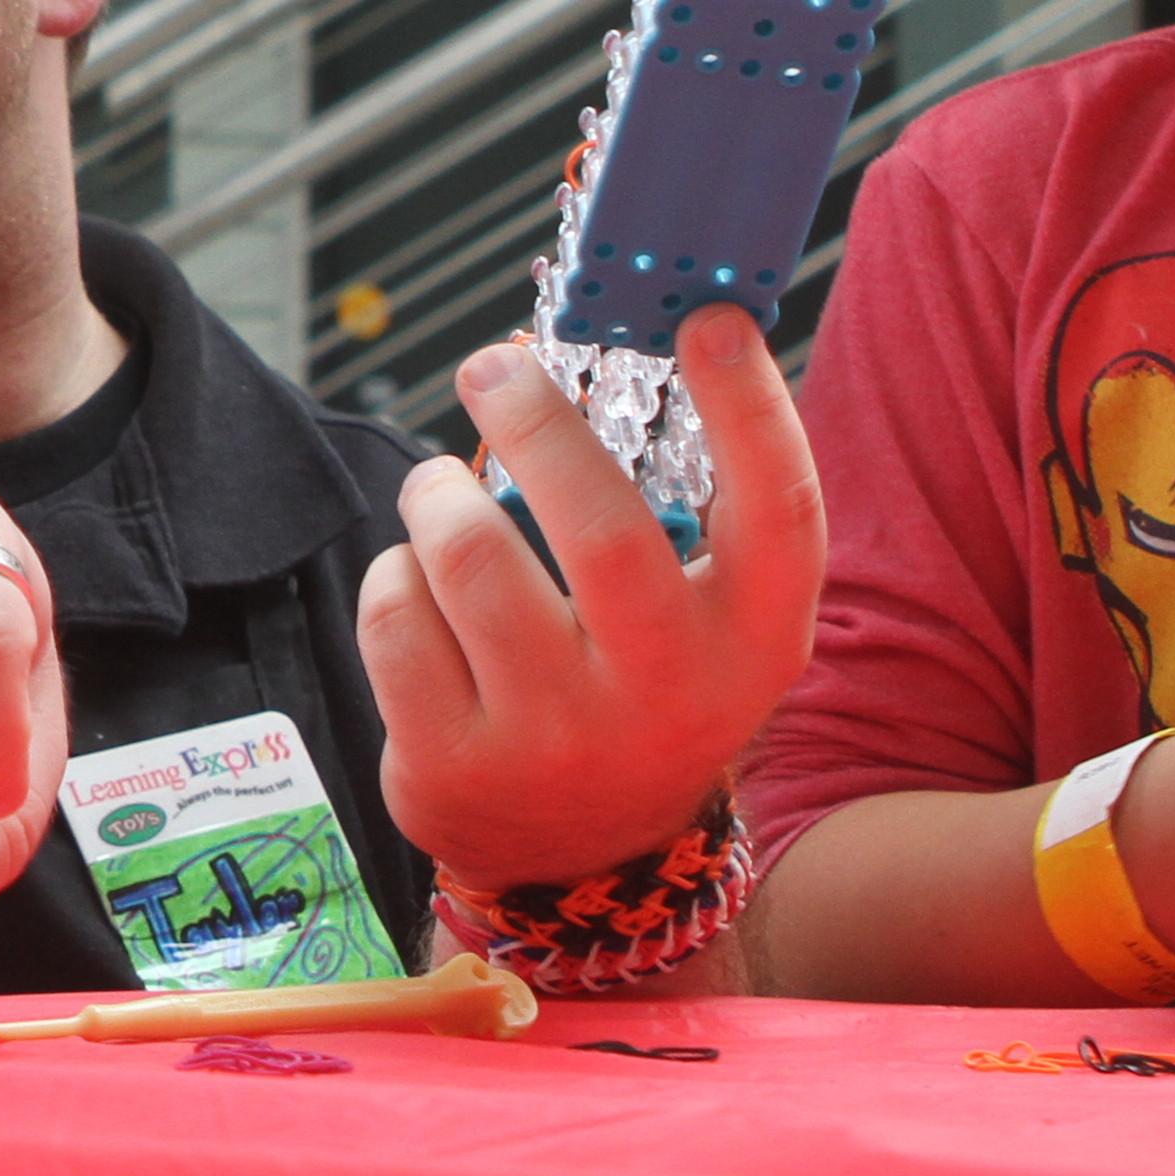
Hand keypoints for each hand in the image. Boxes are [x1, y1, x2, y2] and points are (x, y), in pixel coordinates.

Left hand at [359, 304, 820, 885]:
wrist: (582, 856)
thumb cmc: (642, 682)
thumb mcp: (706, 615)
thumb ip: (692, 505)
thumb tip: (639, 338)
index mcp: (754, 641)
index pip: (779, 511)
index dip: (752, 407)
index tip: (706, 318)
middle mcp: (669, 696)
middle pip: (601, 526)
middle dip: (533, 419)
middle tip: (492, 366)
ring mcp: (558, 740)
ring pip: (469, 556)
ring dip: (438, 493)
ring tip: (439, 488)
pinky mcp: (454, 765)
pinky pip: (396, 614)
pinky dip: (395, 573)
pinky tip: (418, 585)